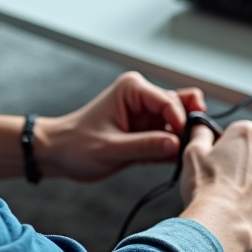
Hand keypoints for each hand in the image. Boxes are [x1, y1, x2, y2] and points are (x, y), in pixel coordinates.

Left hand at [36, 72, 205, 181]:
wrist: (59, 153)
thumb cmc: (76, 145)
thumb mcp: (110, 149)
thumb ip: (144, 146)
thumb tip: (176, 144)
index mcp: (133, 89)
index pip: (169, 100)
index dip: (181, 121)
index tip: (184, 142)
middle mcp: (142, 97)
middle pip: (180, 107)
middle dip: (187, 127)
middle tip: (192, 149)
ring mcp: (146, 115)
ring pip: (178, 123)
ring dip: (183, 139)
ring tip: (186, 157)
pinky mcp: (146, 132)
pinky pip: (169, 139)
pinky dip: (174, 150)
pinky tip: (176, 161)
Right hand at [179, 120, 251, 251]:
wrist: (222, 224)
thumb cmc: (206, 186)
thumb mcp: (193, 151)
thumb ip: (200, 134)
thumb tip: (201, 128)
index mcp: (248, 134)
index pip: (238, 131)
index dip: (224, 144)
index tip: (214, 157)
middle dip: (239, 162)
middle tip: (218, 177)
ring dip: (249, 182)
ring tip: (227, 196)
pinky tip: (238, 209)